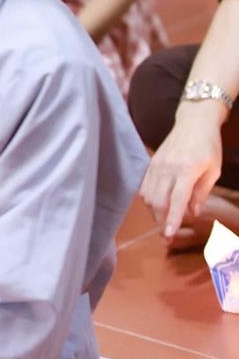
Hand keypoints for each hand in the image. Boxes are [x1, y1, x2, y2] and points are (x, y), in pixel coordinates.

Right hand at [140, 104, 223, 238]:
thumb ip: (202, 192)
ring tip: (163, 221)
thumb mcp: (214, 170)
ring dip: (154, 212)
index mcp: (187, 170)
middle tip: (166, 236)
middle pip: (158, 201)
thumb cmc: (208, 146)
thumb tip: (193, 212)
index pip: (177, 199)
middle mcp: (168, 168)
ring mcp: (156, 165)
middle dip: (160, 220)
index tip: (168, 234)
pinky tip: (157, 205)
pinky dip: (149, 200)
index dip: (172, 218)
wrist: (193, 122)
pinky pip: (144, 187)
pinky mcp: (150, 164)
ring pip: (149, 196)